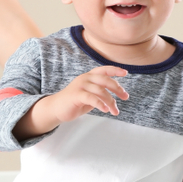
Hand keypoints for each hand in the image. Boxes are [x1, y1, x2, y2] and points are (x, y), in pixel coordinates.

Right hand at [13, 66, 128, 140]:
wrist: (57, 108)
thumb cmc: (75, 102)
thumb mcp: (90, 96)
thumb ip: (100, 93)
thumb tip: (116, 96)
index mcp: (89, 76)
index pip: (104, 70)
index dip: (115, 70)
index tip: (125, 73)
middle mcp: (85, 78)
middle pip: (105, 80)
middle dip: (117, 88)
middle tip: (125, 97)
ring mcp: (80, 86)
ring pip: (101, 91)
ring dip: (111, 102)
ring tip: (115, 111)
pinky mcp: (76, 95)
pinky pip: (92, 98)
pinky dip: (101, 104)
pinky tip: (106, 110)